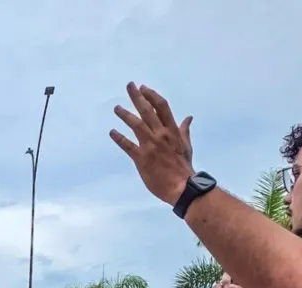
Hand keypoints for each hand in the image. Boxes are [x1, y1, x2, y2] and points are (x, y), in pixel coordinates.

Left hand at [110, 83, 194, 205]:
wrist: (182, 187)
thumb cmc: (184, 167)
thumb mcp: (186, 146)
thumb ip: (184, 130)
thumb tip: (188, 117)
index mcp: (172, 131)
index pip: (162, 107)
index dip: (152, 96)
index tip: (143, 88)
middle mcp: (161, 135)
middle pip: (147, 111)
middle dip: (137, 97)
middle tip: (129, 86)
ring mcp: (150, 146)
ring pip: (136, 125)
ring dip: (125, 114)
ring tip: (116, 108)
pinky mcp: (141, 158)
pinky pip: (127, 146)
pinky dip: (119, 138)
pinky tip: (112, 132)